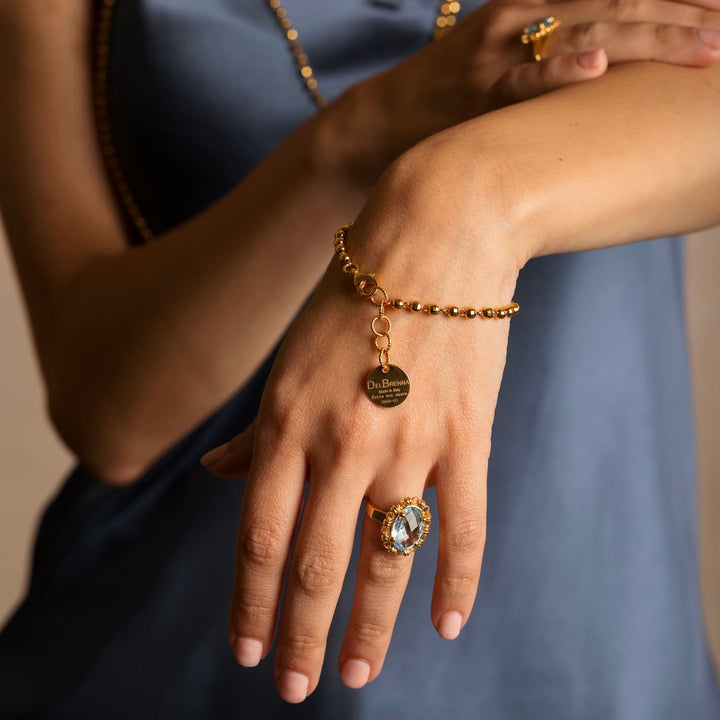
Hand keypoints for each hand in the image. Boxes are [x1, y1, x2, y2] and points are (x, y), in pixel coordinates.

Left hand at [201, 156, 524, 701]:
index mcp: (288, 423)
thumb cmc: (353, 298)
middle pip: (316, 563)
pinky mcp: (466, 436)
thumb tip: (217, 477)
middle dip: (302, 635)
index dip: (251, 603)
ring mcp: (408, 443)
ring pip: (386, 557)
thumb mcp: (288, 360)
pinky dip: (459, 581)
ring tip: (357, 673)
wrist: (434, 235)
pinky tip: (448, 626)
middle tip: (298, 689)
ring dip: (370, 626)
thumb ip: (257, 429)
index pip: (260, 537)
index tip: (247, 651)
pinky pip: (466, 526)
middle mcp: (341, 443)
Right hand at [327, 0, 719, 180]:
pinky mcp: (477, 90)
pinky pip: (523, 79)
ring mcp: (499, 50)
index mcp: (536, 5)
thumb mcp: (507, 55)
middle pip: (616, 5)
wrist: (386, 118)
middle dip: (680, 16)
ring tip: (704, 46)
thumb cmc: (453, 93)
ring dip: (648, 37)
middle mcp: (524, 16)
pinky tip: (596, 67)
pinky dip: (559, 71)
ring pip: (585, 33)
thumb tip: (606, 65)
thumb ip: (554, 50)